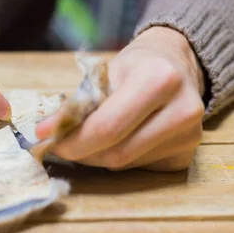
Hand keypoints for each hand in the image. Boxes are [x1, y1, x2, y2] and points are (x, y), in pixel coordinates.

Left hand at [36, 26, 204, 171]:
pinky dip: (118, 158)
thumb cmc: (134, 66)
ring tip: (88, 138)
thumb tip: (45, 133)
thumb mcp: (103, 73)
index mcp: (159, 79)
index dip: (71, 138)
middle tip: (60, 144)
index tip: (44, 138)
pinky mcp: (186, 156)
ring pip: (125, 164)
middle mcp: (182, 110)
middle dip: (80, 152)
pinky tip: (117, 141)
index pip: (108, 125)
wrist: (176, 64)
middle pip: (116, 152)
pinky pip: (139, 168)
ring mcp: (190, 137)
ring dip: (97, 156)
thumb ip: (78, 104)